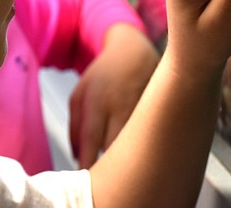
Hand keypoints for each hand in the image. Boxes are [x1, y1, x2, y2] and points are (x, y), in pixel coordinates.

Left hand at [69, 24, 158, 168]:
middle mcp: (119, 107)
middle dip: (108, 168)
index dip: (87, 162)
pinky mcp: (156, 112)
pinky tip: (136, 151)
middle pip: (114, 148)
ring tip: (120, 166)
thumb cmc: (104, 75)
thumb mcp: (80, 93)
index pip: (90, 140)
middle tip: (102, 178)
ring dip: (126, 160)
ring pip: (134, 145)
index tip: (84, 177)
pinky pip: (147, 138)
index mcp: (96, 101)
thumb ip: (74, 126)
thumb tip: (77, 156)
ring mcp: (140, 110)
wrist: (135, 52)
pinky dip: (141, 148)